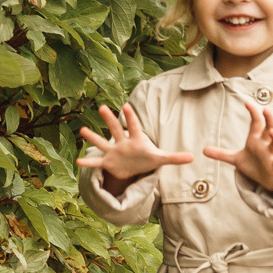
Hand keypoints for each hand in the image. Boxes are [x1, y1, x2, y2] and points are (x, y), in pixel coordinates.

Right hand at [77, 102, 193, 190]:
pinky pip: (97, 163)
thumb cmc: (147, 158)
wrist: (134, 167)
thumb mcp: (161, 159)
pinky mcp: (108, 162)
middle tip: (102, 107)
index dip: (131, 117)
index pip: (134, 127)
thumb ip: (175, 157)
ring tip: (83, 130)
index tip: (126, 106)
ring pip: (102, 143)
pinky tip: (78, 161)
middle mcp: (123, 143)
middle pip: (116, 129)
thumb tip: (193, 157)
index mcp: (136, 140)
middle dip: (110, 120)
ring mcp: (114, 152)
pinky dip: (89, 162)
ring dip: (93, 137)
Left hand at [205, 98, 272, 193]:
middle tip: (266, 110)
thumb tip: (203, 150)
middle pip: (270, 127)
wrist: (266, 180)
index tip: (247, 102)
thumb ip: (221, 154)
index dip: (253, 112)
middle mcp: (266, 144)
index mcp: (256, 139)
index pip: (256, 122)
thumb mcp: (235, 159)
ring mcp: (272, 154)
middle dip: (269, 119)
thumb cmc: (254, 165)